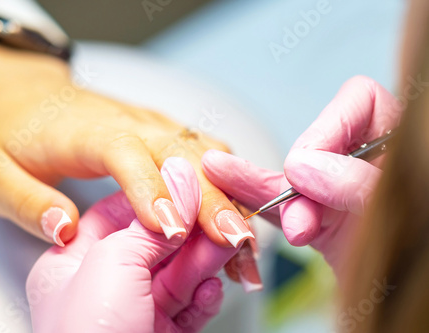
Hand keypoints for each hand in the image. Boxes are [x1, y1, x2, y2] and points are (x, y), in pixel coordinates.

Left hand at [0, 44, 251, 247]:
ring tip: (245, 245)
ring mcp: (154, 126)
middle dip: (213, 200)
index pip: (128, 157)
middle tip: (237, 244)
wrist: (26, 98)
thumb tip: (64, 229)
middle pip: (183, 156)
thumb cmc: (9, 135)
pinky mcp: (165, 134)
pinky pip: (208, 156)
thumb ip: (28, 202)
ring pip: (207, 154)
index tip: (173, 232)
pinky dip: (228, 187)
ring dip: (231, 196)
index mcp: (90, 133)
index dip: (153, 192)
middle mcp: (132, 125)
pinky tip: (237, 220)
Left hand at [26, 157, 249, 331]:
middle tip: (225, 217)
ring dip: (209, 256)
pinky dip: (205, 294)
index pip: (118, 207)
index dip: (159, 194)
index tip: (192, 190)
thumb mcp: (107, 269)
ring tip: (234, 244)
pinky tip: (216, 285)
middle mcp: (101, 277)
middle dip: (197, 226)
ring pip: (179, 266)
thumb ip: (145, 228)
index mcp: (71, 256)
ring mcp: (130, 303)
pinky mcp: (157, 326)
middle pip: (158, 235)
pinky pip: (187, 302)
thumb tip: (181, 187)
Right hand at [202, 76, 402, 272]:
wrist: (415, 304)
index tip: (312, 162)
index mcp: (400, 147)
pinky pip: (280, 207)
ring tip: (225, 177)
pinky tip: (223, 179)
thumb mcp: (400, 209)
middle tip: (298, 208)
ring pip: (292, 178)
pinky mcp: (320, 225)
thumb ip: (357, 185)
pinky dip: (253, 198)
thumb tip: (304, 168)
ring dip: (268, 190)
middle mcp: (366, 165)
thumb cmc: (418, 253)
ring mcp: (340, 195)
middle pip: (318, 142)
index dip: (331, 124)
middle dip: (299, 175)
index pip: (362, 102)